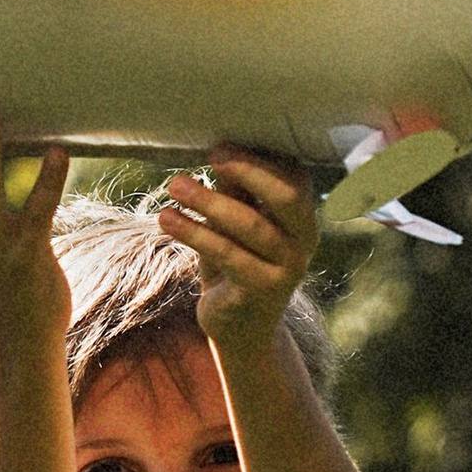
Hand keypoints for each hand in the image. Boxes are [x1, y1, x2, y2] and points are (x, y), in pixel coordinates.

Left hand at [157, 151, 317, 349]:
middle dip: (248, 171)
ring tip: (175, 184)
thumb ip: (234, 189)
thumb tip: (220, 148)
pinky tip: (167, 219)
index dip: (259, 158)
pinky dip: (195, 233)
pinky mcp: (261, 291)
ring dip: (210, 202)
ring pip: (251, 226)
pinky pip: (228, 255)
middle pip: (286, 196)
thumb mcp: (234, 220)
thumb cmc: (237, 259)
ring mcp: (287, 268)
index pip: (293, 176)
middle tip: (212, 155)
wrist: (240, 325)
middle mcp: (304, 240)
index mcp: (302, 215)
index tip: (220, 145)